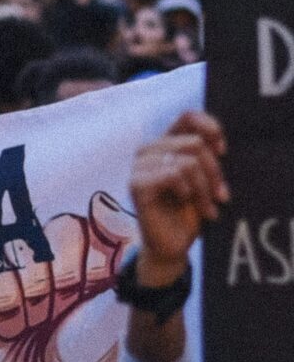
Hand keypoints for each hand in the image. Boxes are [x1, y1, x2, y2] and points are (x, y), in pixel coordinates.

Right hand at [129, 110, 227, 285]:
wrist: (172, 244)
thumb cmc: (188, 211)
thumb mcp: (204, 179)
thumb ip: (205, 156)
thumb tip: (217, 142)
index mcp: (165, 143)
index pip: (188, 116)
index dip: (211, 128)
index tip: (224, 152)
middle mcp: (149, 149)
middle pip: (193, 143)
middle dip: (214, 172)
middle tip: (221, 196)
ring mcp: (139, 165)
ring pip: (186, 161)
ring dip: (203, 188)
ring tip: (208, 207)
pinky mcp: (136, 183)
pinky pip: (172, 174)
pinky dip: (187, 190)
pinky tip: (186, 202)